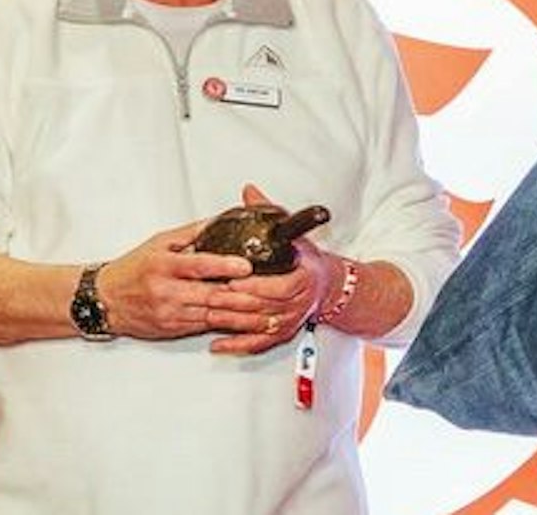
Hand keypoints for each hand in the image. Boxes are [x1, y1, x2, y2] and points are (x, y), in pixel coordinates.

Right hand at [95, 217, 255, 340]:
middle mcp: (167, 291)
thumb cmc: (131, 270)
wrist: (105, 300)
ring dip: (243, 317)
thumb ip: (191, 233)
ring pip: (213, 315)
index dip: (224, 266)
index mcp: (164, 265)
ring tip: (266, 316)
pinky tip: (246, 325)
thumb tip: (219, 222)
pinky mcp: (174, 328)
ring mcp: (171, 313)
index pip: (198, 265)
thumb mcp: (158, 243)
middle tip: (269, 295)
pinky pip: (206, 326)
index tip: (245, 265)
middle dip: (244, 297)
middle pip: (212, 295)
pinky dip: (228, 325)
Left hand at [203, 184, 338, 355]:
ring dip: (233, 322)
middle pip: (266, 307)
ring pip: (259, 326)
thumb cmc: (306, 260)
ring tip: (208, 315)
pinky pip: (258, 343)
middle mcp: (298, 303)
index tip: (234, 279)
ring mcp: (289, 321)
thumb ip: (269, 213)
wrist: (327, 286)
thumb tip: (249, 191)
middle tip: (212, 295)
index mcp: (303, 278)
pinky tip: (217, 344)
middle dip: (237, 302)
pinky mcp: (280, 334)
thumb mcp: (292, 234)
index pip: (281, 287)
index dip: (257, 285)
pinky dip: (236, 345)